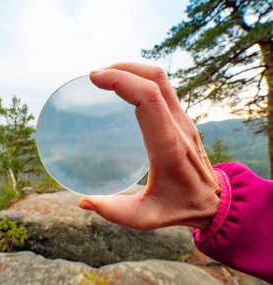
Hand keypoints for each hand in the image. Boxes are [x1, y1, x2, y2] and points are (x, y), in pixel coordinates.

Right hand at [78, 63, 219, 230]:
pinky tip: (125, 88)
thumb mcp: (146, 217)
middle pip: (154, 79)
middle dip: (122, 69)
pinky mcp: (182, 118)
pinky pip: (163, 87)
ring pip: (161, 79)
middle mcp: (179, 125)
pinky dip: (141, 79)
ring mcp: (183, 119)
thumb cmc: (180, 207)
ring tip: (107, 76)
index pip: (148, 98)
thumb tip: (83, 201)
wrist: (216, 201)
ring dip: (133, 70)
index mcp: (168, 146)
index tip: (94, 78)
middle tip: (95, 75)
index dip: (121, 80)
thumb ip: (114, 211)